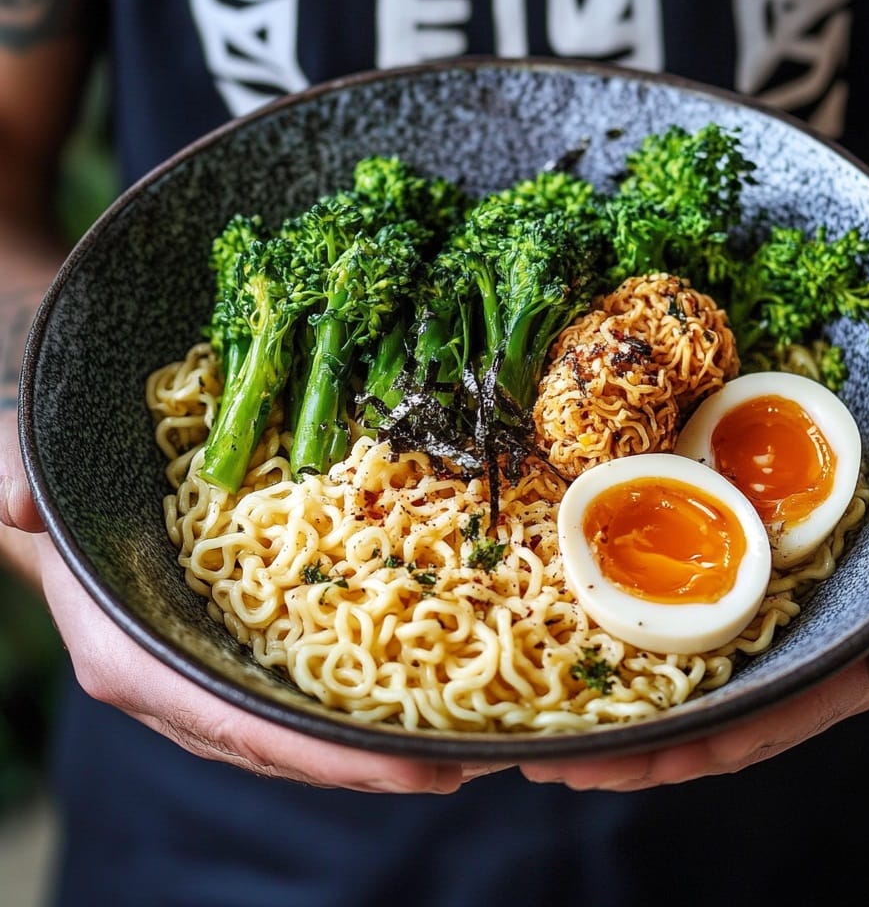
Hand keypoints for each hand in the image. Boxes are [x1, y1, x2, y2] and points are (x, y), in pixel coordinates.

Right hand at [2, 419, 467, 793]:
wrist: (76, 508)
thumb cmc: (68, 493)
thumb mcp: (29, 468)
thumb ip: (16, 477)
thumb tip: (11, 500)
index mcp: (131, 655)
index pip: (227, 721)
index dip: (311, 752)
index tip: (396, 769)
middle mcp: (177, 684)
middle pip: (278, 745)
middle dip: (361, 765)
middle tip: (452, 768)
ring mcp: (212, 679)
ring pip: (295, 734)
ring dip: (369, 750)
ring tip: (455, 753)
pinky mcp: (240, 662)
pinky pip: (299, 700)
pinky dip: (353, 715)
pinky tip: (414, 710)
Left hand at [519, 375, 868, 791]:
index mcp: (852, 643)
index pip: (776, 712)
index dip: (707, 746)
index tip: (634, 769)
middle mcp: (802, 633)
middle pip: (716, 707)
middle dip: (641, 743)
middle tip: (558, 764)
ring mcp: (769, 600)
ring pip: (694, 665)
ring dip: (623, 701)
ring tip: (546, 729)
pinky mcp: (742, 558)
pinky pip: (687, 601)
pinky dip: (634, 625)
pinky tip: (578, 639)